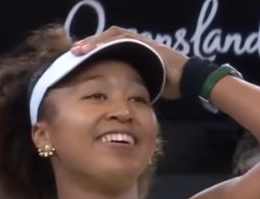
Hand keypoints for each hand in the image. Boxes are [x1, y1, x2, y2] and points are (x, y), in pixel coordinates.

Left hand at [71, 26, 187, 99]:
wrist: (187, 80)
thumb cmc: (169, 84)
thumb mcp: (145, 86)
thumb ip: (132, 88)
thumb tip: (121, 102)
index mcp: (134, 53)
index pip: (110, 48)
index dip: (94, 51)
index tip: (79, 60)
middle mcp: (136, 44)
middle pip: (107, 38)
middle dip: (89, 44)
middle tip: (72, 53)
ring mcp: (140, 41)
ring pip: (111, 35)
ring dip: (94, 42)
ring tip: (78, 50)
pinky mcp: (143, 41)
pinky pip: (121, 38)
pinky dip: (105, 42)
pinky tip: (93, 49)